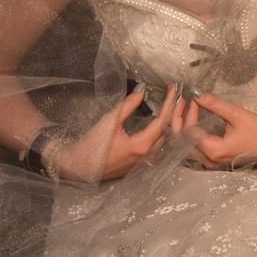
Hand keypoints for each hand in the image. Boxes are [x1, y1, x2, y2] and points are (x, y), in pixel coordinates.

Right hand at [56, 82, 182, 180]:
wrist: (75, 168)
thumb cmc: (91, 145)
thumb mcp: (110, 120)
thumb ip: (129, 104)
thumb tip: (143, 89)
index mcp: (142, 146)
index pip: (163, 120)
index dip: (170, 102)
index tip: (174, 88)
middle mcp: (148, 156)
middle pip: (170, 132)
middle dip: (178, 112)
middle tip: (181, 95)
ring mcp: (146, 163)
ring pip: (167, 141)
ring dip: (174, 123)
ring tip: (178, 107)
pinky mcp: (141, 165)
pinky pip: (161, 148)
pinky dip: (167, 133)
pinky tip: (167, 124)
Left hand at [185, 91, 256, 167]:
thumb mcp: (237, 114)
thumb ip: (215, 105)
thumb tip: (198, 94)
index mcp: (214, 150)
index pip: (189, 132)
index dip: (188, 114)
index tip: (191, 99)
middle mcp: (209, 160)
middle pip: (185, 140)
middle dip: (183, 120)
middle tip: (184, 102)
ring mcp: (211, 162)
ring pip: (189, 145)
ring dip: (186, 126)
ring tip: (188, 109)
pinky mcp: (214, 160)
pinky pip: (196, 147)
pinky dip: (193, 133)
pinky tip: (194, 120)